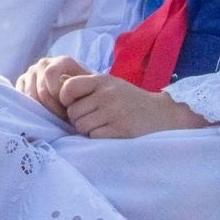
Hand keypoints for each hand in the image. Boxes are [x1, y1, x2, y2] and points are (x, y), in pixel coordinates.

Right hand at [17, 56, 89, 121]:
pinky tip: (42, 112)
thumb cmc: (83, 96)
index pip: (50, 73)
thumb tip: (66, 96)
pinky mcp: (22, 81)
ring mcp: (31, 72)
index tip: (67, 106)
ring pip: (30, 94)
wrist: (77, 97)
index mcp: (62, 61)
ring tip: (54, 116)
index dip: (57, 93)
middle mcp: (44, 63)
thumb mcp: (85, 92)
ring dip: (41, 109)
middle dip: (51, 106)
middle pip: (41, 88)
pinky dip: (30, 107)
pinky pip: (21, 96)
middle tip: (61, 117)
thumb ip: (77, 92)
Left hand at [57, 72, 209, 137]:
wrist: (163, 116)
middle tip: (94, 120)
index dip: (65, 99)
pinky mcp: (121, 130)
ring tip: (103, 127)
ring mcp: (114, 112)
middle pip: (73, 112)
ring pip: (81, 126)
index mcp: (102, 80)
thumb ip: (88, 87)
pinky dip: (98, 138)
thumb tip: (56, 91)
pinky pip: (94, 137)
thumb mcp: (110, 86)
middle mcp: (107, 94)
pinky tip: (110, 134)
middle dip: (79, 120)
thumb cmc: (130, 102)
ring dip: (88, 131)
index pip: (68, 87)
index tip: (73, 106)